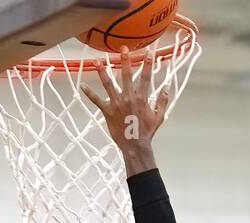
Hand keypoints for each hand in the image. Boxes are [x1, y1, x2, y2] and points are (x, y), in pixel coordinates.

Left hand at [82, 50, 169, 173]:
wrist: (135, 146)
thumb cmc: (147, 132)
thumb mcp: (159, 117)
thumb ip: (163, 101)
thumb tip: (167, 87)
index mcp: (142, 98)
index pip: (146, 77)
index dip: (148, 64)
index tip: (149, 52)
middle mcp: (128, 98)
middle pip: (126, 76)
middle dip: (125, 61)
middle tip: (123, 48)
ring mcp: (117, 104)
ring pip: (108, 84)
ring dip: (102, 72)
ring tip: (97, 60)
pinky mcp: (108, 111)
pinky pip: (97, 101)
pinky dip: (89, 94)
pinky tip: (82, 86)